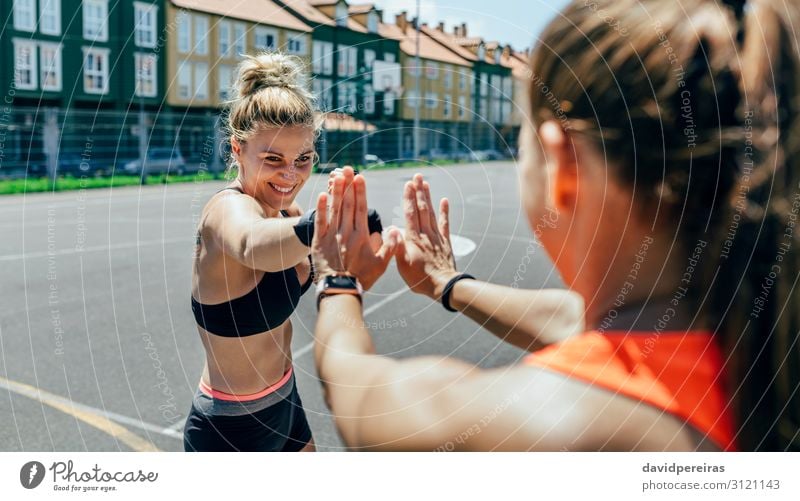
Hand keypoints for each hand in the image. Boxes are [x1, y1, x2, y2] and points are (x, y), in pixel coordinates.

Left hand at [312, 167, 399, 289]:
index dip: (361, 192)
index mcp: (361, 236)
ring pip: (335, 209)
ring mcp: (332, 235)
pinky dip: (321, 207)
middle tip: (349, 169)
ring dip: (336, 191)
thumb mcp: (381, 265)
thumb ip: (390, 246)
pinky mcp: (320, 241)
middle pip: (348, 204)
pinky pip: (320, 221)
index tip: (360, 178)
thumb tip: (396, 230)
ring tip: (338, 176)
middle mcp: (347, 232)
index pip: (361, 208)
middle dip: (349, 185)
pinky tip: (322, 194)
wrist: (339, 289)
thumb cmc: (362, 278)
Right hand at [395, 173, 458, 299]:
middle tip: (417, 176)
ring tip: (425, 183)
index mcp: (413, 239)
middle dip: (419, 191)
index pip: (410, 214)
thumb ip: (397, 245)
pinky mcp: (445, 242)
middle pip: (422, 209)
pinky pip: (445, 224)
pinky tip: (444, 200)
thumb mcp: (402, 265)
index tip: (408, 184)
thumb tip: (391, 228)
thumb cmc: (419, 279)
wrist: (442, 286)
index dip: (409, 198)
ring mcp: (436, 237)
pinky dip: (444, 211)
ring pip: (431, 213)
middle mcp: (425, 234)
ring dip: (428, 197)